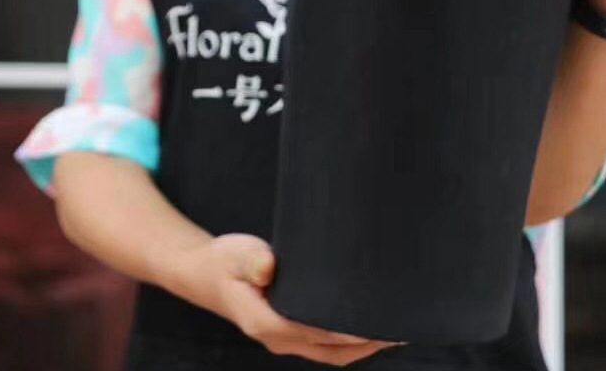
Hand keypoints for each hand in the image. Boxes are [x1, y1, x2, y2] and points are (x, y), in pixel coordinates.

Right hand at [177, 233, 401, 364]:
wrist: (204, 275)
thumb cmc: (223, 262)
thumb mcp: (234, 252)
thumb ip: (252, 260)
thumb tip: (269, 268)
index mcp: (266, 322)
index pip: (317, 333)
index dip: (349, 330)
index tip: (378, 322)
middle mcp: (279, 338)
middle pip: (332, 350)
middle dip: (368, 342)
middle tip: (401, 325)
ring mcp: (285, 340)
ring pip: (332, 353)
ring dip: (364, 345)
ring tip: (395, 328)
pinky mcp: (290, 332)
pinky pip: (326, 345)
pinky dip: (350, 341)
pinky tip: (368, 325)